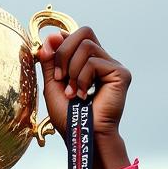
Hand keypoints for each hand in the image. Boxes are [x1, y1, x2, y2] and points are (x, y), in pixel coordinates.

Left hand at [37, 27, 130, 143]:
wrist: (82, 135)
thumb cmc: (69, 117)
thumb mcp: (53, 85)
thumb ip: (52, 61)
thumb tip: (52, 35)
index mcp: (88, 62)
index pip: (77, 36)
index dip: (61, 42)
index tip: (47, 56)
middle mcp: (103, 61)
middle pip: (84, 33)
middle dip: (64, 52)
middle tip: (60, 78)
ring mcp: (113, 66)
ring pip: (87, 46)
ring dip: (72, 71)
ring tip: (73, 93)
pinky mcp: (120, 73)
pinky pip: (94, 61)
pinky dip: (82, 78)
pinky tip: (84, 96)